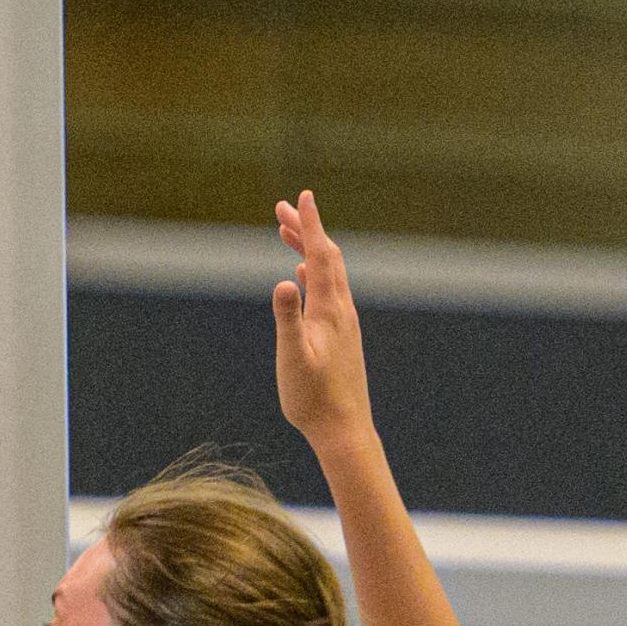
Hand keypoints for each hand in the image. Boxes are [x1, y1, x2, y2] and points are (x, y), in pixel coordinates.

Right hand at [271, 191, 372, 446]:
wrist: (344, 428)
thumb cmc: (314, 397)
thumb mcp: (293, 356)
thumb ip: (288, 318)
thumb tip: (284, 280)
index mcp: (330, 309)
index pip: (321, 255)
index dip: (311, 224)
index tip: (304, 196)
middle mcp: (342, 310)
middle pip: (326, 257)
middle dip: (306, 230)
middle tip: (282, 208)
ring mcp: (343, 322)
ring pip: (328, 273)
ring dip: (308, 249)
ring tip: (287, 234)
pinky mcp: (341, 335)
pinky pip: (328, 291)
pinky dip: (315, 273)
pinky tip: (304, 276)